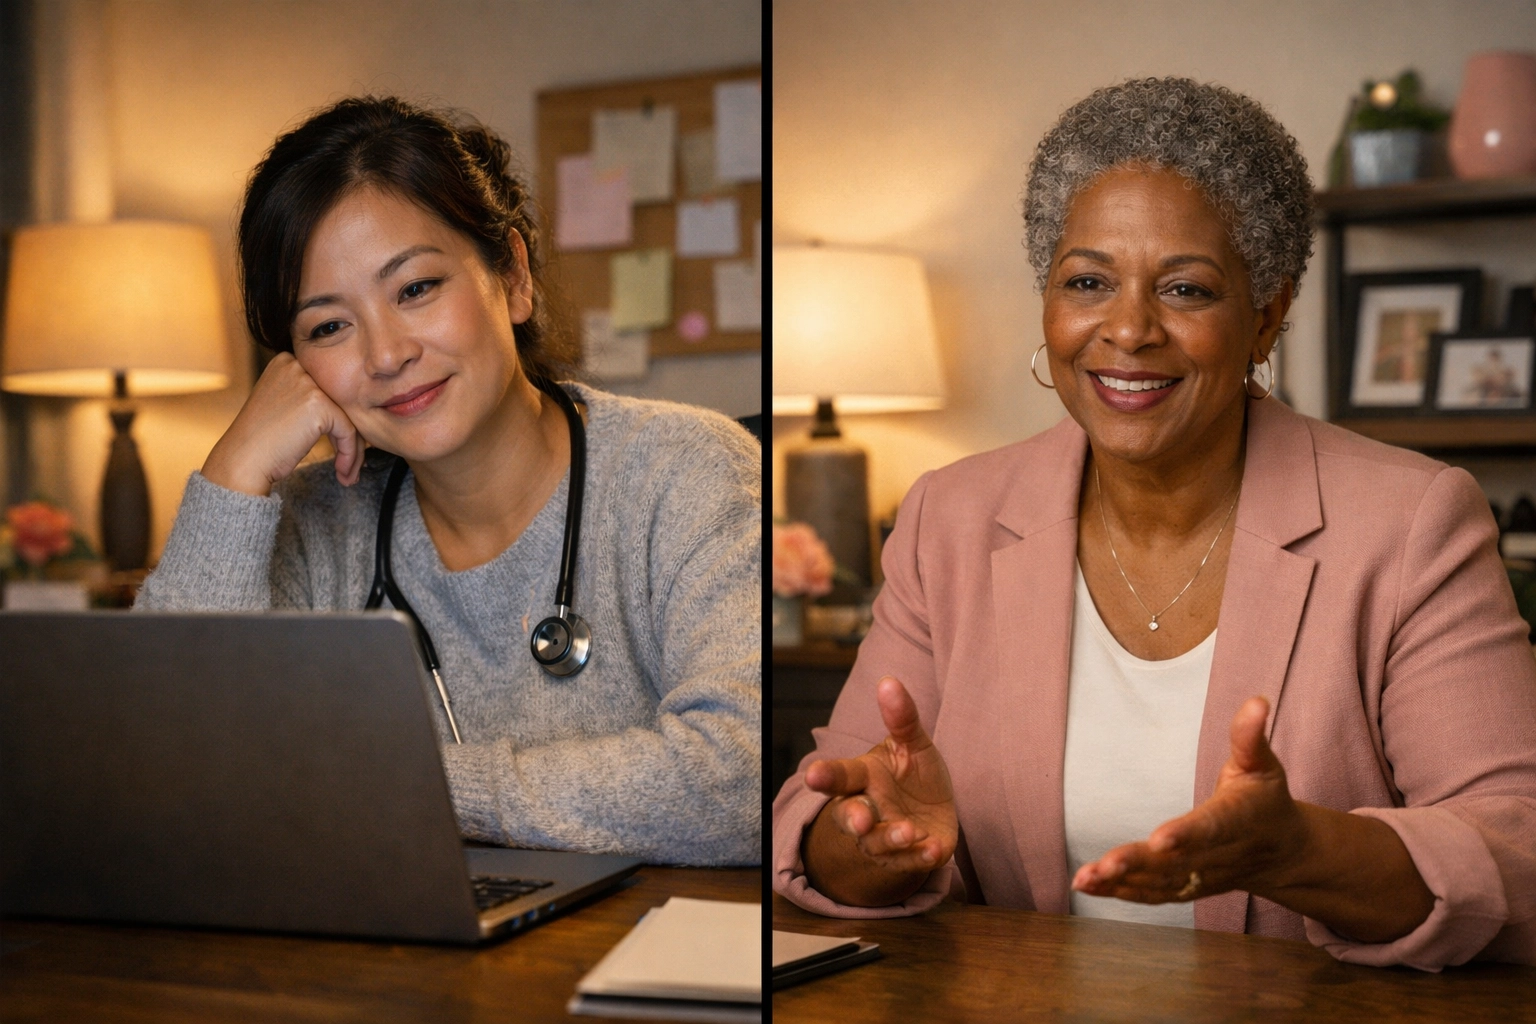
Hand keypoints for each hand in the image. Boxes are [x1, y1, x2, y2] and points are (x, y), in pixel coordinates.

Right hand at [201, 353, 363, 496]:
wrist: (243, 461)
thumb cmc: (261, 441)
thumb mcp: (281, 405)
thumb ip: (306, 397)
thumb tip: (347, 409)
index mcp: (285, 362)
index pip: (325, 389)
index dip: (335, 419)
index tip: (337, 445)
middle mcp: (296, 366)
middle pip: (339, 401)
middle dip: (347, 435)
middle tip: (348, 463)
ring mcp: (307, 383)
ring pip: (347, 418)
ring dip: (352, 449)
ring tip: (347, 473)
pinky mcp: (319, 404)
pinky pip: (348, 431)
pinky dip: (349, 454)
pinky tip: (343, 473)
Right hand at [804, 676, 958, 875]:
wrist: (935, 811)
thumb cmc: (913, 773)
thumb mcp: (912, 743)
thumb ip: (901, 718)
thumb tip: (888, 681)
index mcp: (863, 778)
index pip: (841, 776)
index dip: (826, 776)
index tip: (813, 775)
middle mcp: (868, 809)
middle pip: (850, 817)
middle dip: (853, 819)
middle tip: (861, 820)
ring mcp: (886, 836)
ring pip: (878, 844)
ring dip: (891, 838)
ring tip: (908, 831)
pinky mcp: (910, 856)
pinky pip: (910, 862)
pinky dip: (919, 858)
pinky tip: (933, 849)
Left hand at [1071, 696, 1306, 904]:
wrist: (1283, 852)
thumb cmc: (1265, 799)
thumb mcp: (1262, 764)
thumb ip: (1250, 736)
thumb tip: (1257, 701)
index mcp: (1240, 819)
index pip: (1213, 827)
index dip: (1188, 833)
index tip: (1159, 838)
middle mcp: (1221, 855)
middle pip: (1179, 862)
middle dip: (1140, 864)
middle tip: (1104, 865)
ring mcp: (1203, 877)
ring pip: (1161, 883)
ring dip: (1122, 883)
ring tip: (1084, 879)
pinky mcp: (1188, 889)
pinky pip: (1153, 895)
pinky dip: (1121, 894)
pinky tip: (1088, 887)